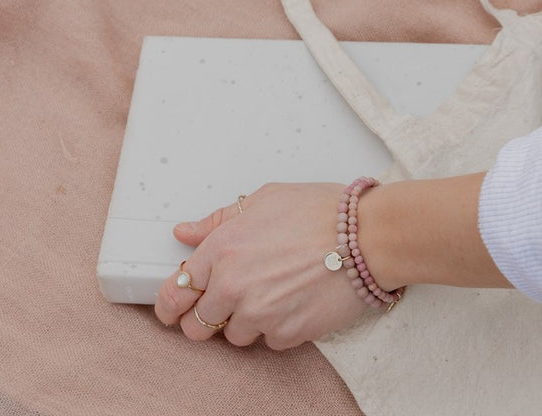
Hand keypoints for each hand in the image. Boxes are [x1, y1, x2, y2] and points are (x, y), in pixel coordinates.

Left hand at [154, 182, 370, 349]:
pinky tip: (296, 299)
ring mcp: (259, 314)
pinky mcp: (287, 334)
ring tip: (275, 292)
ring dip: (247, 321)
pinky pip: (269, 342)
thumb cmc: (322, 211)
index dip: (173, 302)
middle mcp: (233, 286)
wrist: (368, 236)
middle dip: (208, 317)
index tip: (176, 307)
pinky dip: (278, 327)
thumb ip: (220, 220)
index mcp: (223, 248)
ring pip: (235, 337)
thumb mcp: (266, 199)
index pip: (176, 291)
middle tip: (226, 304)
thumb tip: (185, 233)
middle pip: (196, 327)